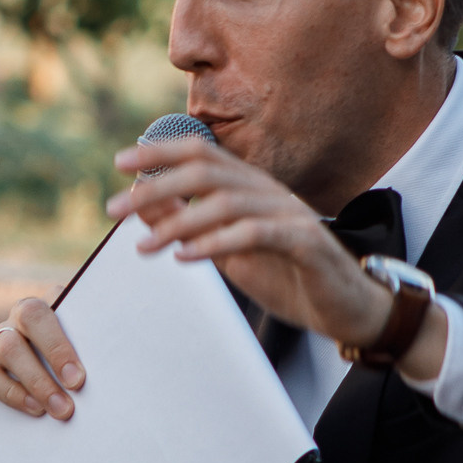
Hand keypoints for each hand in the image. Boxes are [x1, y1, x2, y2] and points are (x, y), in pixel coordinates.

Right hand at [0, 292, 85, 422]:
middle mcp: (21, 316)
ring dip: (36, 380)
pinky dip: (11, 393)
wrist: (39, 407)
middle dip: (55, 350)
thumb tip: (110, 373)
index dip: (70, 331)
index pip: (59, 297)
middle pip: (30, 314)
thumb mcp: (84, 366)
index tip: (81, 372)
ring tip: (60, 408)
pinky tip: (34, 409)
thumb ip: (91, 360)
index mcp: (53, 307)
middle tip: (76, 385)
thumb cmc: (73, 381)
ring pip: (7, 345)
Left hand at [109, 137, 443, 376]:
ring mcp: (289, 214)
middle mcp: (268, 191)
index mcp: (250, 188)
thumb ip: (191, 223)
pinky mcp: (305, 243)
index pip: (201, 153)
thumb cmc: (288, 277)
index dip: (159, 152)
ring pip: (227, 201)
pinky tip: (186, 255)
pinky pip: (256, 233)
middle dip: (156, 185)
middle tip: (114, 210)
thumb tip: (142, 202)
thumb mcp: (227, 250)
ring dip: (179, 221)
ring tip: (145, 247)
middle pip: (207, 170)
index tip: (119, 163)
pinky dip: (217, 242)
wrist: (348, 310)